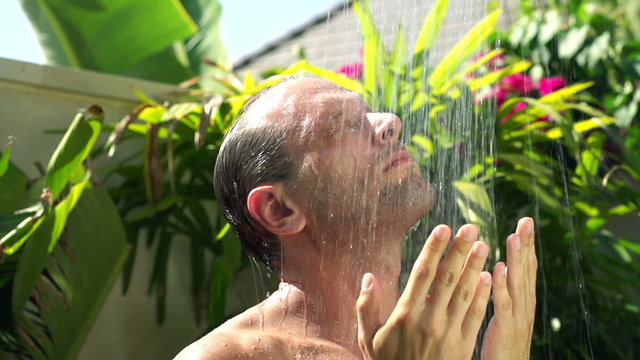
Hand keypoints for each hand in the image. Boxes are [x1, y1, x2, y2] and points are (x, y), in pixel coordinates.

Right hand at [356, 224, 491, 359]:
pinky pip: (475, 316)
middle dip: (459, 251)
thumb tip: (368, 276)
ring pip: (465, 293)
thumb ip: (365, 306)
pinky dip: (482, 295)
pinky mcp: (463, 345)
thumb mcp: (367, 337)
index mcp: (405, 314)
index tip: (443, 228)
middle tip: (471, 228)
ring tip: (483, 245)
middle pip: (447, 278)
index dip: (433, 249)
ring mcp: (448, 332)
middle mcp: (428, 320)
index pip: (422, 274)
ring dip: (475, 267)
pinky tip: (489, 277)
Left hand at [481, 217, 537, 359]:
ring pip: (517, 284)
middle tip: (526, 220)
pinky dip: (501, 286)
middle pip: (526, 271)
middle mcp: (524, 307)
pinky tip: (498, 269)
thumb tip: (494, 269)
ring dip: (516, 260)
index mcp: (522, 302)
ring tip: (514, 236)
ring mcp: (516, 318)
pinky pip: (502, 305)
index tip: (524, 223)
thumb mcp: (504, 317)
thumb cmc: (502, 348)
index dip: (526, 246)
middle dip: (526, 245)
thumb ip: (501, 295)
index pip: (526, 269)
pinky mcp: (504, 329)